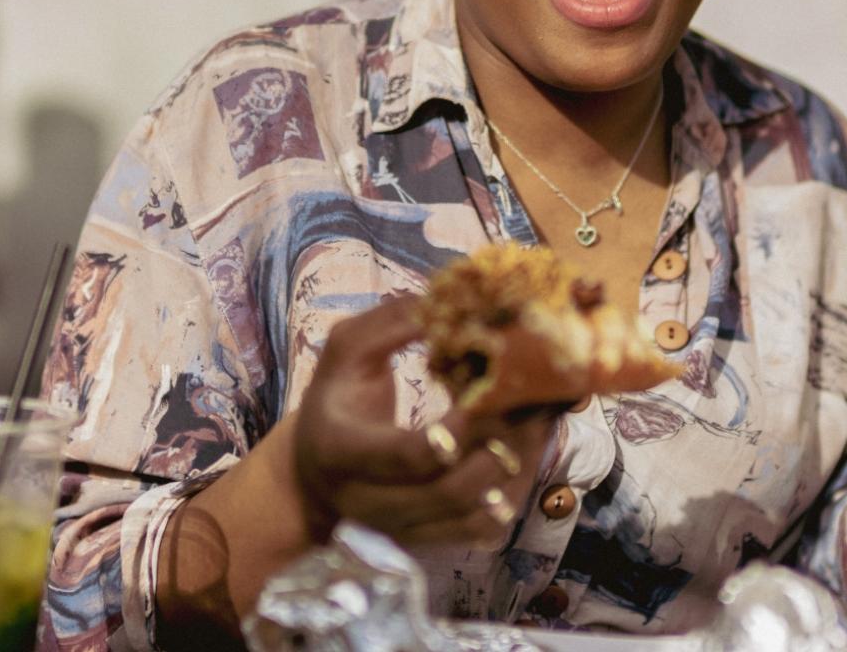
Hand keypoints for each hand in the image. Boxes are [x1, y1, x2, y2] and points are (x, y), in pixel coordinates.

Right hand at [291, 297, 553, 545]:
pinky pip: (483, 532)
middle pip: (447, 491)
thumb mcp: (346, 350)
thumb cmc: (338, 398)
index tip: (477, 398)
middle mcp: (367, 502)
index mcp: (340, 449)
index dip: (450, 433)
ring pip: (474, 517)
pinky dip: (510, 494)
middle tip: (525, 404)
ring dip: (512, 468)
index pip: (403, 456)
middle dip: (496, 446)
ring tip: (531, 423)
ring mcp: (401, 530)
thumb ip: (390, 323)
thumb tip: (443, 301)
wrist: (315, 471)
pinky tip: (517, 455)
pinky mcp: (428, 544)